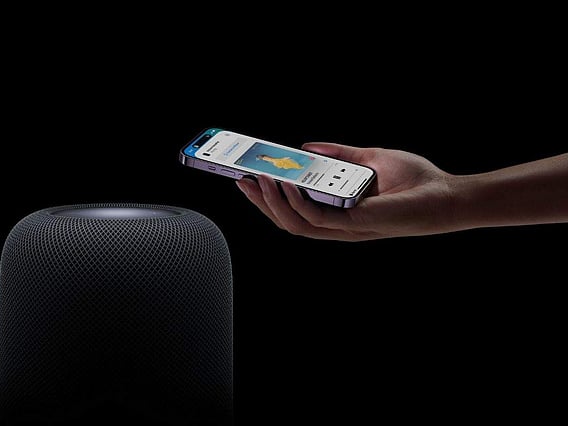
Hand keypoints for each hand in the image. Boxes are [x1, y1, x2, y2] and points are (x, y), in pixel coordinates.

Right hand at [236, 143, 455, 240]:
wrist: (447, 193)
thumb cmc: (415, 180)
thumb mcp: (368, 158)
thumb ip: (337, 154)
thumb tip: (306, 146)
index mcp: (338, 210)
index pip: (296, 209)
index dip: (269, 197)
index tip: (249, 176)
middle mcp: (338, 223)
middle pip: (288, 220)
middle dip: (261, 202)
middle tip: (241, 180)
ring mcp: (345, 227)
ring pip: (295, 224)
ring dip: (272, 203)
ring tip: (257, 180)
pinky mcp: (355, 225)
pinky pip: (316, 218)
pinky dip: (295, 202)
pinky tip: (285, 184)